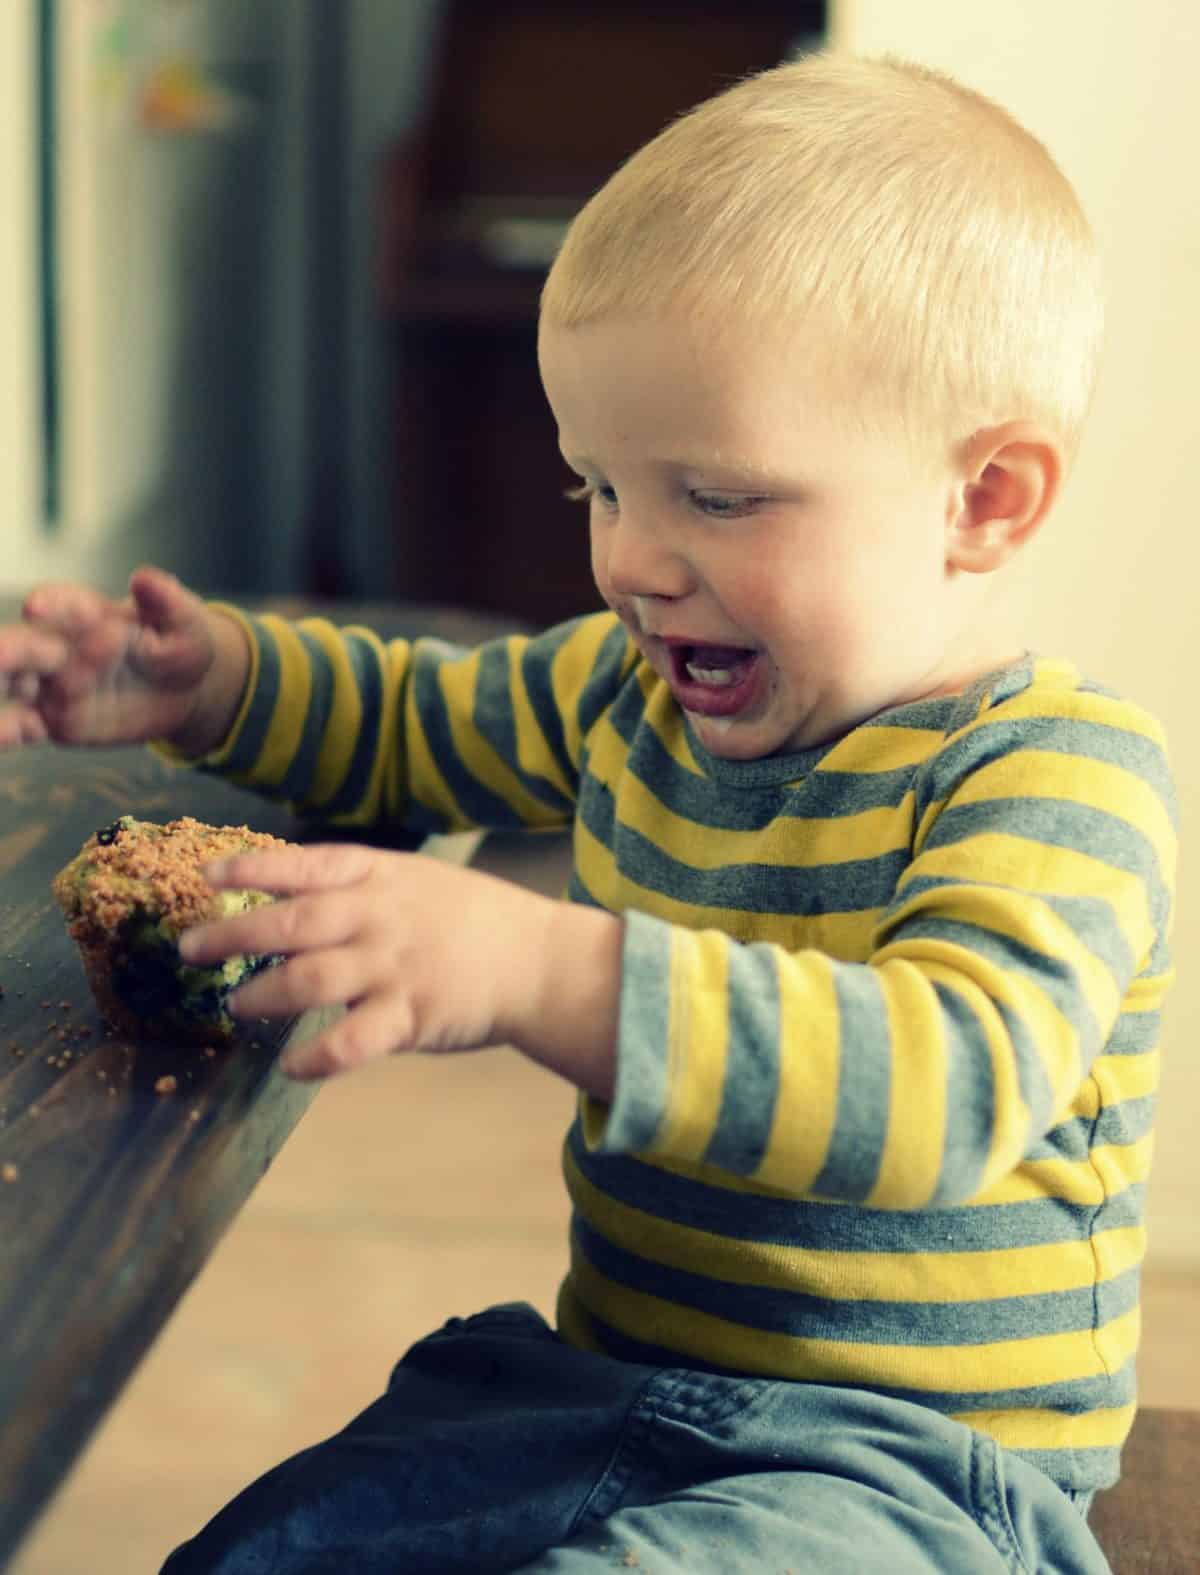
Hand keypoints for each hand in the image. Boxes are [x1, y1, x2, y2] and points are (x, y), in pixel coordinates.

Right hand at [0, 566, 244, 753]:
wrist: (185, 690)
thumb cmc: (177, 642)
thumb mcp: (183, 620)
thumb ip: (165, 600)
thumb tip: (145, 579)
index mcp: (78, 610)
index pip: (58, 603)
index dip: (56, 606)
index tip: (53, 608)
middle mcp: (55, 644)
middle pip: (25, 643)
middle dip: (19, 647)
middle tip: (27, 653)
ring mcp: (51, 685)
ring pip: (23, 685)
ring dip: (23, 686)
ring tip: (44, 697)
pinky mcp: (58, 722)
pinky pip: (30, 728)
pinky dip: (17, 730)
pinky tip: (23, 731)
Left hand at [179, 842, 622, 1091]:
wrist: (539, 961)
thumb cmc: (474, 919)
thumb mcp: (417, 880)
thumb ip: (359, 888)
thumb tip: (289, 896)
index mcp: (382, 877)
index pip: (306, 866)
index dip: (253, 870)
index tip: (209, 876)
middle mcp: (382, 917)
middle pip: (293, 923)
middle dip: (234, 935)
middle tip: (189, 949)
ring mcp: (396, 966)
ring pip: (311, 979)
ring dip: (264, 995)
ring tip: (235, 1007)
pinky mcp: (412, 1016)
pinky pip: (352, 1041)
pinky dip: (316, 1057)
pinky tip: (291, 1067)